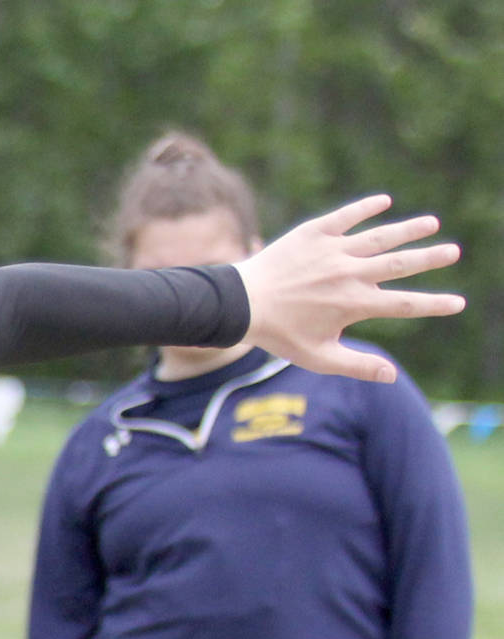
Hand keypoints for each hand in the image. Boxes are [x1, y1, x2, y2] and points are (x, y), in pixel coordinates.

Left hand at [234, 194, 463, 382]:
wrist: (241, 305)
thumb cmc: (279, 334)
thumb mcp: (319, 357)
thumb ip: (357, 365)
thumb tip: (392, 376)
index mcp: (355, 304)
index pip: (405, 305)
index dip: (434, 304)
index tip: (458, 303)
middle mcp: (349, 275)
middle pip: (400, 264)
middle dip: (430, 258)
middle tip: (454, 252)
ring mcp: (332, 251)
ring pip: (379, 237)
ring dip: (408, 229)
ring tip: (432, 223)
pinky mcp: (313, 233)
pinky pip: (345, 216)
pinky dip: (365, 207)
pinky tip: (385, 201)